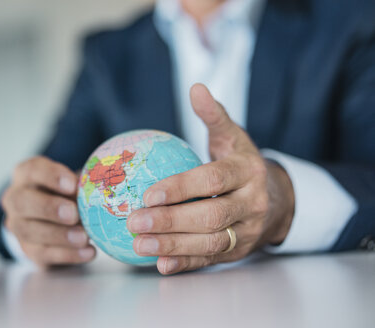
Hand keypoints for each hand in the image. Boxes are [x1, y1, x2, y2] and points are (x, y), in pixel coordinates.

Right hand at [1, 156, 95, 266]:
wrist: (53, 220)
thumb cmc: (66, 193)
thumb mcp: (73, 183)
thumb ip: (82, 185)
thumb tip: (102, 190)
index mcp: (26, 175)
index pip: (32, 170)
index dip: (51, 176)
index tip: (72, 185)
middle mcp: (15, 198)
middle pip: (22, 202)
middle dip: (49, 208)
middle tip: (73, 214)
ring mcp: (18, 225)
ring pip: (30, 231)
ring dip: (59, 235)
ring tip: (84, 237)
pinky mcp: (29, 249)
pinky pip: (44, 253)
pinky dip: (68, 254)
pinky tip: (88, 252)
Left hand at [127, 84, 294, 274]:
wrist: (279, 200)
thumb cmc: (243, 164)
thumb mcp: (233, 138)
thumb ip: (214, 116)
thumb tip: (196, 89)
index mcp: (248, 171)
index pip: (213, 180)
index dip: (181, 187)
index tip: (149, 194)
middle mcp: (251, 203)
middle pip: (210, 216)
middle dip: (171, 221)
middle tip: (134, 221)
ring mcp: (247, 231)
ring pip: (210, 243)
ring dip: (173, 246)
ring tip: (139, 244)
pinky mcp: (239, 251)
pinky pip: (211, 260)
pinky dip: (186, 264)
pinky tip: (161, 265)